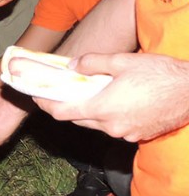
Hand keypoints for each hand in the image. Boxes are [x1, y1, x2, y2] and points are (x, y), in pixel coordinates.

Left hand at [34, 52, 188, 141]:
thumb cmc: (160, 74)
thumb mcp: (122, 61)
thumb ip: (92, 62)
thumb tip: (72, 65)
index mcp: (103, 108)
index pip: (62, 112)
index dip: (45, 104)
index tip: (35, 95)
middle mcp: (112, 125)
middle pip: (76, 119)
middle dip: (64, 105)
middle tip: (57, 90)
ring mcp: (126, 133)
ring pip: (95, 124)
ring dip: (86, 110)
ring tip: (83, 91)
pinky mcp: (139, 134)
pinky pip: (113, 127)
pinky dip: (105, 115)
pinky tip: (109, 99)